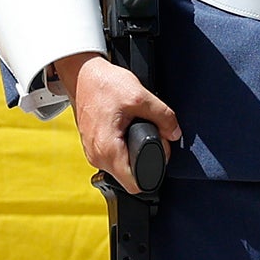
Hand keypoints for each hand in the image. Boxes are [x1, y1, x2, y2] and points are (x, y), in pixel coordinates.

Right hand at [56, 51, 181, 183]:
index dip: (154, 173)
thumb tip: (175, 132)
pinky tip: (129, 131)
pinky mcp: (93, 146)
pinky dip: (125, 147)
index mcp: (107, 150)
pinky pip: (114, 157)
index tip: (160, 155)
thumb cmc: (105, 84)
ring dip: (134, 153)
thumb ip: (163, 116)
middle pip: (130, 175)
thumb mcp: (140, 97)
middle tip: (154, 136)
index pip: (134, 184)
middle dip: (146, 160)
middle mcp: (97, 157)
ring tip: (141, 131)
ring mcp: (93, 153)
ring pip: (122, 166)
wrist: (84, 75)